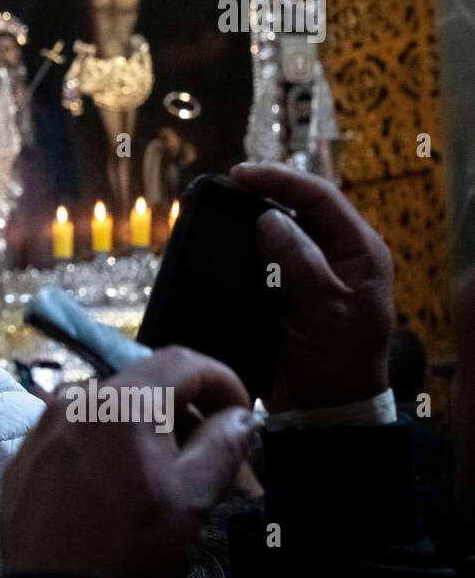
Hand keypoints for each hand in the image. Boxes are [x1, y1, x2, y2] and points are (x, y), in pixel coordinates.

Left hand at [1, 347, 255, 577]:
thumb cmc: (124, 548)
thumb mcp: (191, 498)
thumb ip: (222, 446)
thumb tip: (241, 418)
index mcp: (122, 401)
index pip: (183, 361)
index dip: (223, 381)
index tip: (240, 412)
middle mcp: (76, 400)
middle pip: (146, 381)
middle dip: (187, 409)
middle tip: (212, 450)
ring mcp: (45, 424)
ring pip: (110, 406)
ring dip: (147, 426)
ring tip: (167, 471)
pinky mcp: (28, 451)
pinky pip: (77, 430)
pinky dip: (108, 442)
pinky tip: (120, 481)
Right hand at [230, 162, 393, 411]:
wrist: (323, 403)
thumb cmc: (337, 359)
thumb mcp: (325, 309)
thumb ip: (300, 262)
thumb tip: (268, 220)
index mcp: (359, 250)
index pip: (320, 197)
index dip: (280, 179)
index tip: (241, 174)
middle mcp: (336, 253)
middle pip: (297, 205)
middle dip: (262, 191)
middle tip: (224, 186)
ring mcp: (310, 269)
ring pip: (278, 227)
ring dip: (248, 216)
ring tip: (218, 206)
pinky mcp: (285, 286)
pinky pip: (263, 254)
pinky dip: (242, 243)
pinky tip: (221, 240)